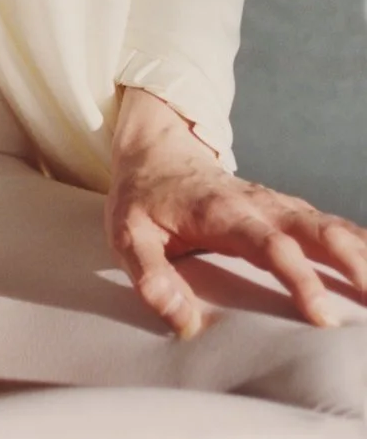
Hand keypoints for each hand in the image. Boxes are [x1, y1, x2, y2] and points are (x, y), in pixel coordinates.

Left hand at [105, 86, 366, 339]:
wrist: (156, 150)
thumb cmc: (143, 197)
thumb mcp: (128, 233)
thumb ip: (150, 275)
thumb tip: (182, 320)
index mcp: (222, 212)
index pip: (269, 245)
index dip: (298, 277)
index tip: (321, 314)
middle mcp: (258, 204)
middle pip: (314, 229)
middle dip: (349, 262)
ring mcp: (277, 204)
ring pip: (329, 225)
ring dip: (361, 254)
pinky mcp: (287, 210)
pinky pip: (331, 225)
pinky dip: (359, 243)